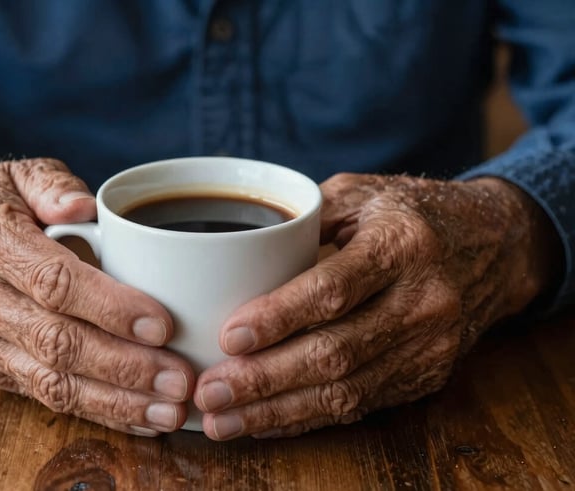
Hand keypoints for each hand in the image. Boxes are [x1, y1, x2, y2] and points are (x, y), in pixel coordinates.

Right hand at [0, 158, 193, 435]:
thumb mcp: (20, 175)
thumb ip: (52, 183)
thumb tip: (83, 207)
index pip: (53, 281)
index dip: (110, 307)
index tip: (162, 325)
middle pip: (57, 341)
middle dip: (124, 366)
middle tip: (180, 379)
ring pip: (52, 381)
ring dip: (116, 401)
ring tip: (169, 412)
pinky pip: (46, 397)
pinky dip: (98, 411)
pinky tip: (140, 418)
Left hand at [194, 173, 561, 439]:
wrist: (493, 245)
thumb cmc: (409, 213)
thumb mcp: (359, 194)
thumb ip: (301, 219)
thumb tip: (232, 256)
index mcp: (403, 245)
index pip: (334, 289)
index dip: (280, 317)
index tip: (229, 336)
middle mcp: (423, 300)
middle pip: (336, 353)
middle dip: (265, 379)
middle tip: (209, 391)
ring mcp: (430, 346)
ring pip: (346, 392)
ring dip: (277, 411)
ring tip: (222, 420)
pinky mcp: (426, 375)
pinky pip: (360, 406)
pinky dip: (306, 418)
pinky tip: (263, 422)